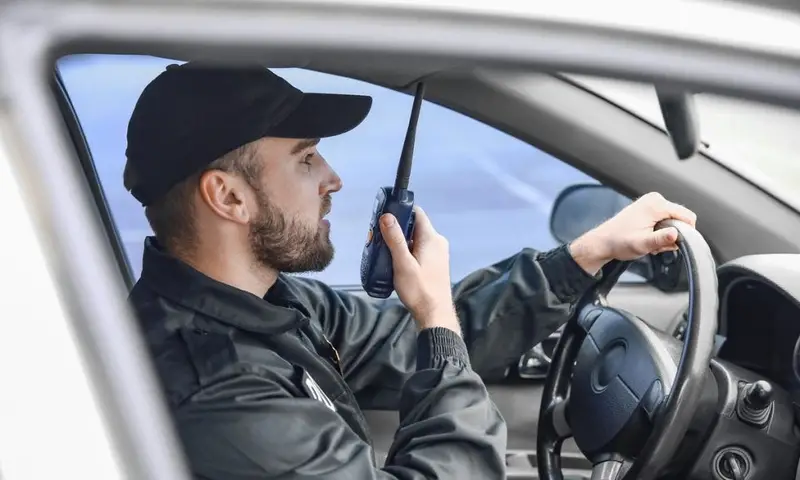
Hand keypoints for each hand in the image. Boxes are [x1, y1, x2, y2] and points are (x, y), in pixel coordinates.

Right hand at [379, 206, 460, 334]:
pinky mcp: (436, 263)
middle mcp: (438, 241)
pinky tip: (395, 260)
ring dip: (401, 241)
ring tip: (383, 249)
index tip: (383, 216)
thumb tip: (386, 215)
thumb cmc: (418, 289)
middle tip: (379, 236)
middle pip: (415, 226)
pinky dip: (408, 250)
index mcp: (432, 238)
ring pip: (416, 239)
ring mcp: (438, 253)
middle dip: (397, 228)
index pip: (417, 213)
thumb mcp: (403, 263)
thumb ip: (395, 239)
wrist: (435, 314)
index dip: (400, 211)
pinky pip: (420, 249)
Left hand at [569, 192, 697, 274]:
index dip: (686, 232)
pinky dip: (660, 231)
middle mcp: (655, 199)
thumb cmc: (619, 242)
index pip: (687, 216)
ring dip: (666, 235)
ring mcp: (652, 202)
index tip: (671, 244)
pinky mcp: (649, 207)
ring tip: (650, 242)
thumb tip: (676, 234)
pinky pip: (665, 219)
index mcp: (656, 204)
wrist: (603, 242)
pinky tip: (648, 237)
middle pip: (681, 218)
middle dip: (673, 234)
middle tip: (657, 245)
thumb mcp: (642, 244)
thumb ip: (661, 239)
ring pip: (673, 220)